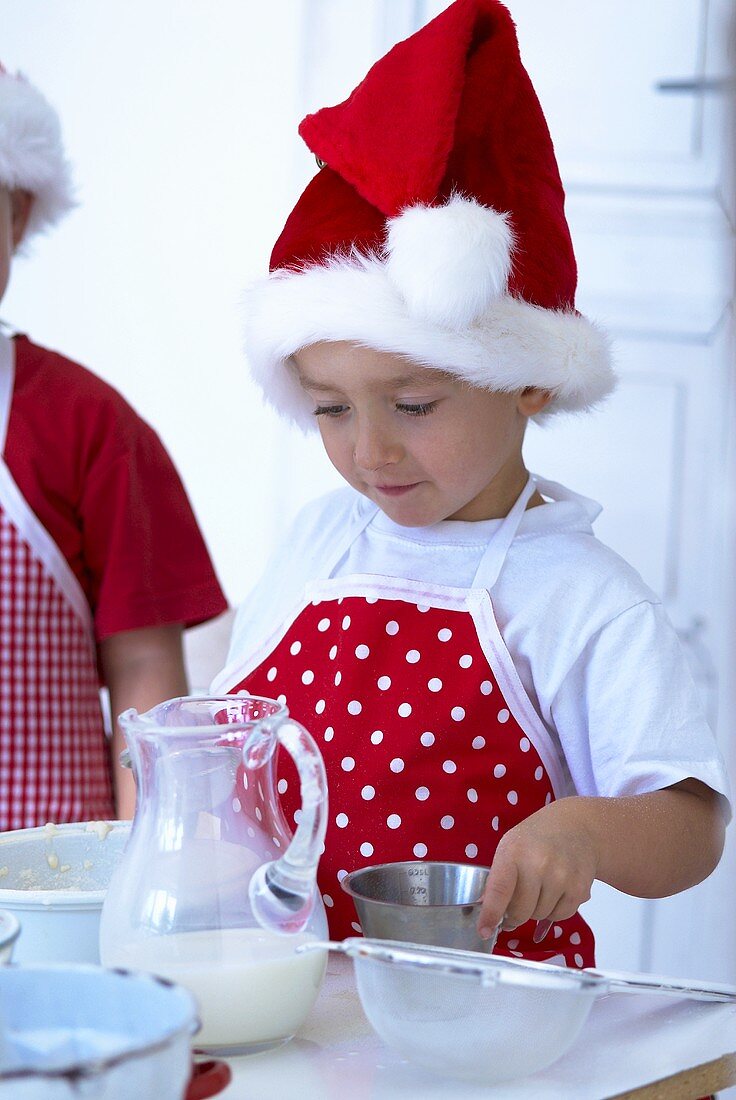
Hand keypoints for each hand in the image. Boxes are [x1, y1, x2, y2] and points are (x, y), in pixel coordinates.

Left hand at [477, 798, 597, 940]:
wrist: (576, 827)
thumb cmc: (537, 838)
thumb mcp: (510, 848)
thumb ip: (497, 879)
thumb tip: (485, 908)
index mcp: (514, 852)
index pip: (499, 890)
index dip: (491, 914)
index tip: (485, 931)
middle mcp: (539, 864)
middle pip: (520, 911)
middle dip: (514, 914)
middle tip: (514, 905)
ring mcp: (561, 877)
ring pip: (539, 916)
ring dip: (535, 910)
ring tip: (539, 888)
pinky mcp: (579, 888)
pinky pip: (561, 916)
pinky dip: (554, 910)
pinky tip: (554, 891)